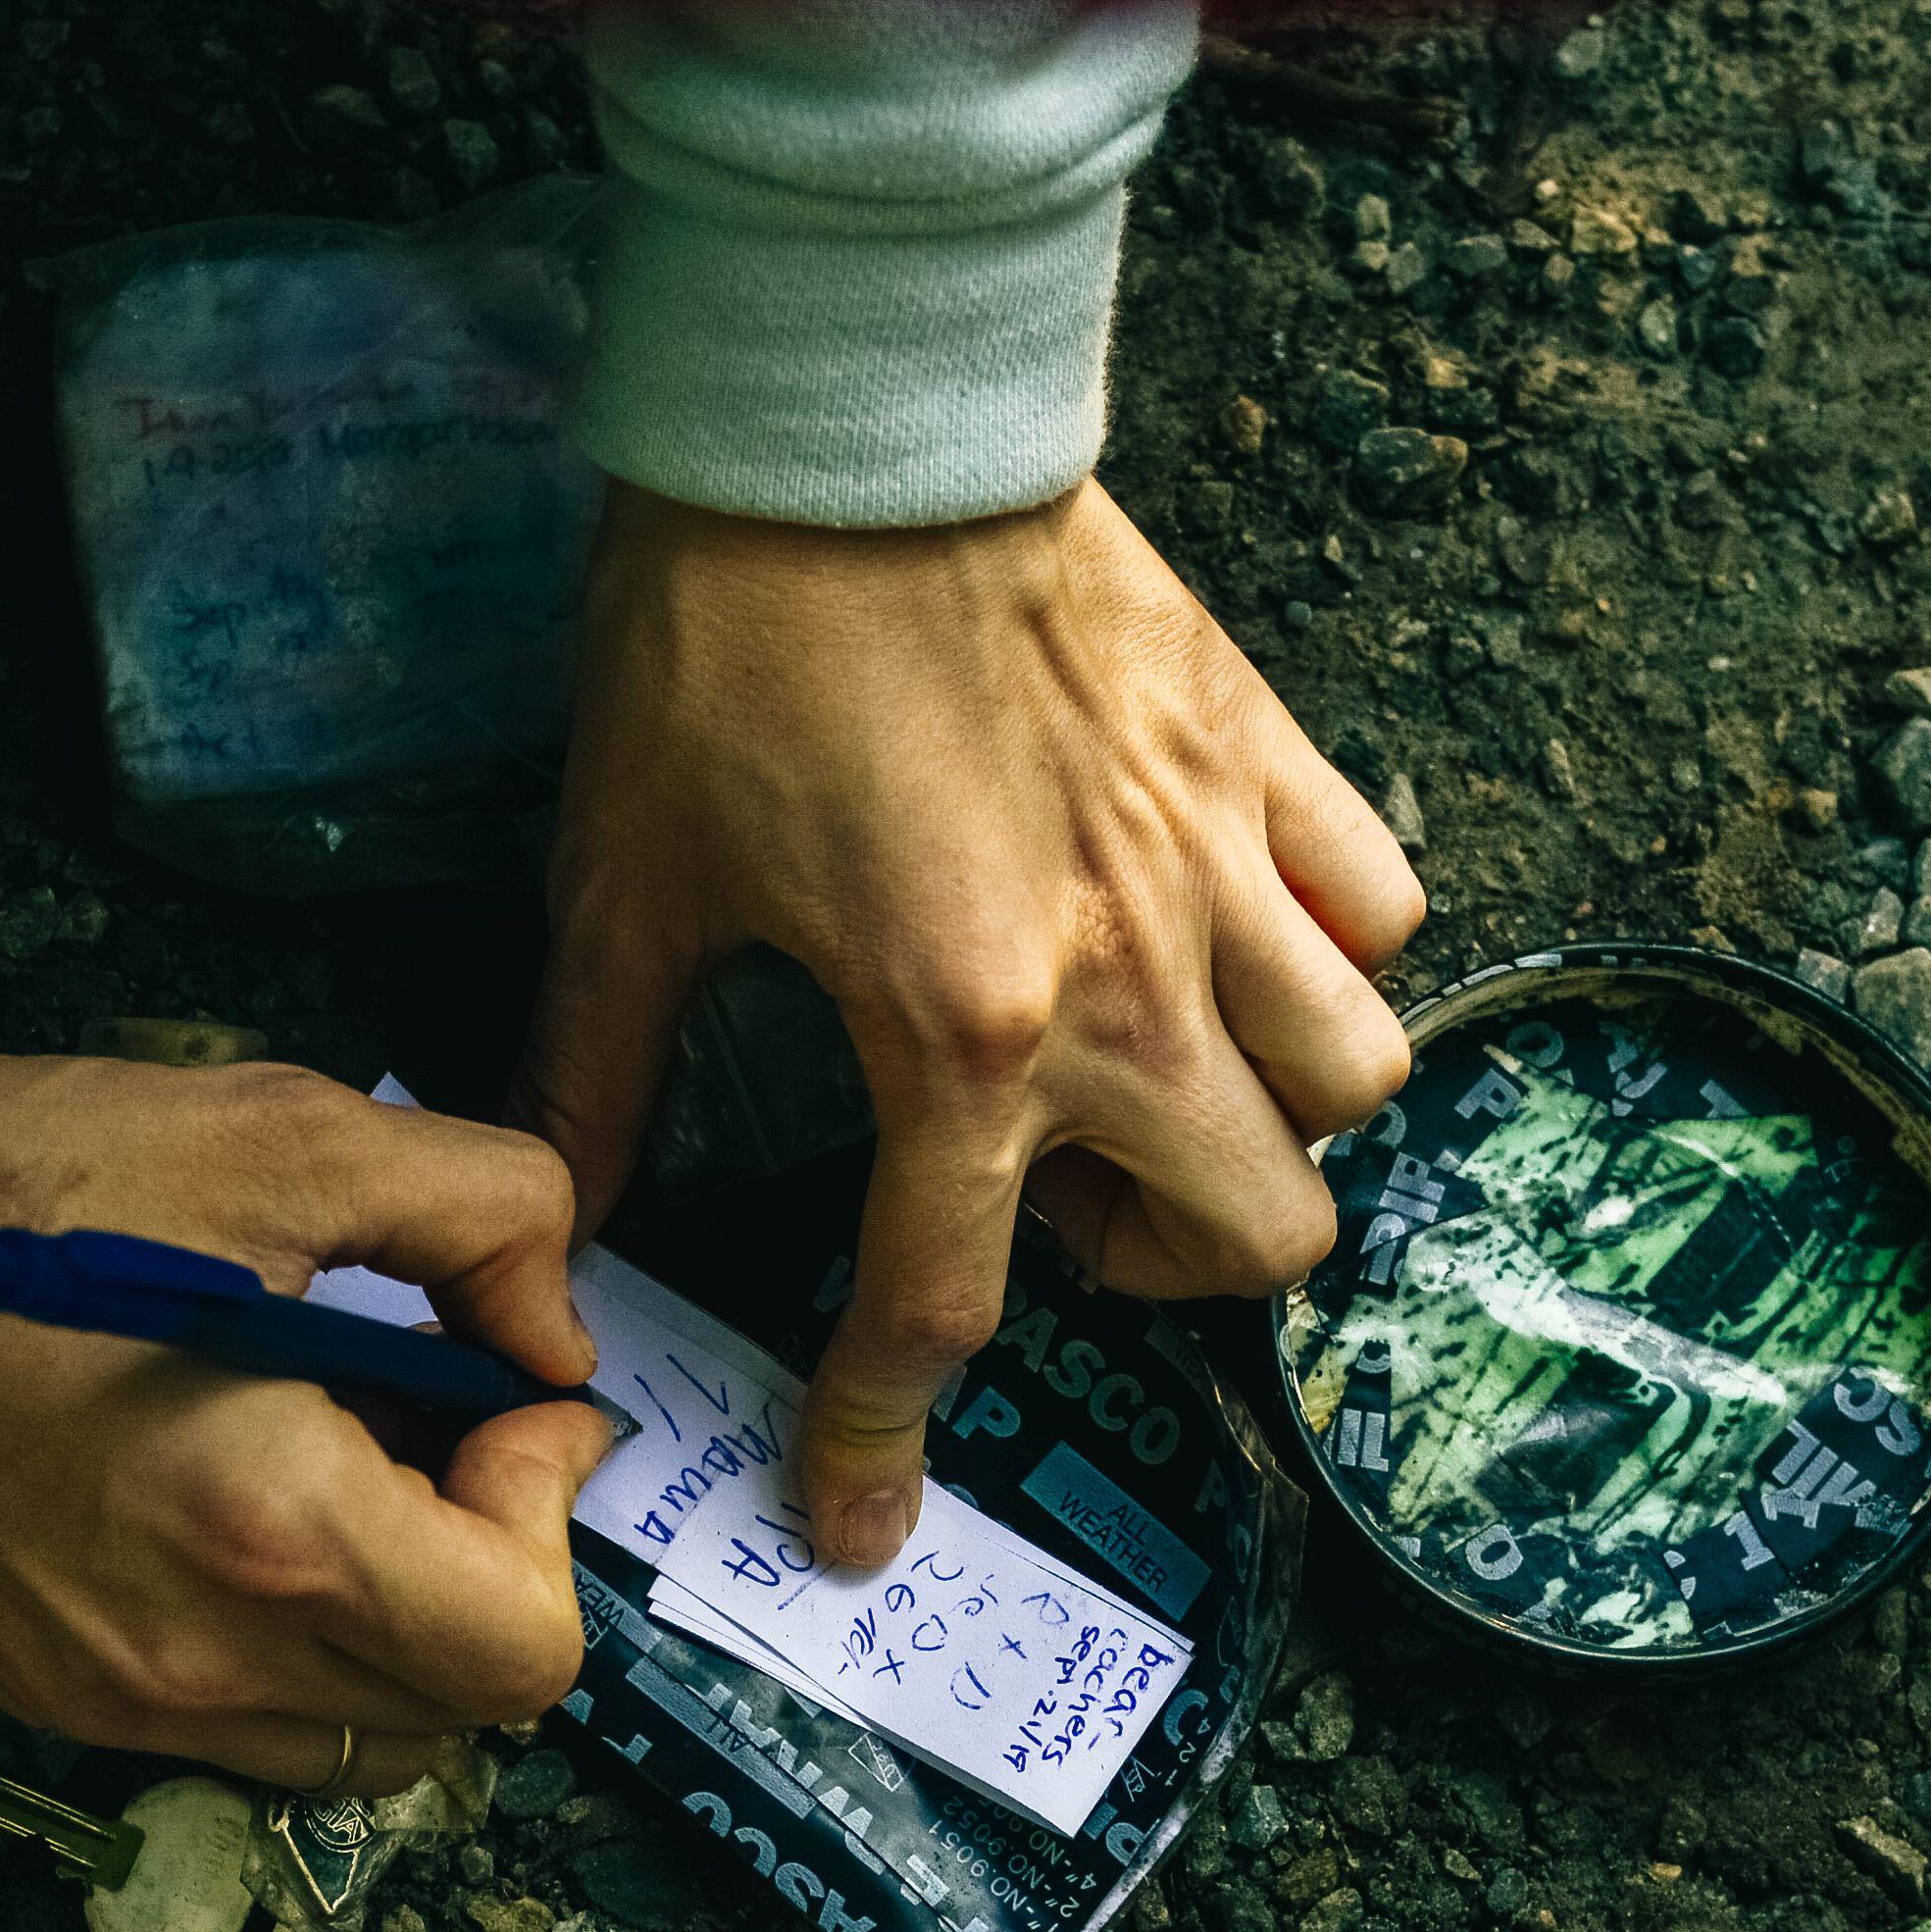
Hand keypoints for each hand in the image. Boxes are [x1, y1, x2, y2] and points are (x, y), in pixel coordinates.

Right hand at [0, 1054, 611, 1791]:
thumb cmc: (6, 1186)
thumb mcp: (288, 1137)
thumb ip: (486, 1217)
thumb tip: (559, 1331)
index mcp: (277, 1533)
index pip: (526, 1646)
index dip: (553, 1512)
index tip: (516, 1396)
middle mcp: (200, 1657)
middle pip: (460, 1715)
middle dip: (493, 1569)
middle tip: (445, 1428)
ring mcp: (115, 1697)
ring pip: (354, 1746)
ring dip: (398, 1630)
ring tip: (348, 1476)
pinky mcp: (44, 1692)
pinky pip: (234, 1728)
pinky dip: (286, 1648)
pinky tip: (237, 1511)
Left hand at [524, 477, 1427, 1574]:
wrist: (843, 412)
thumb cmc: (722, 640)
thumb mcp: (627, 887)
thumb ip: (597, 1078)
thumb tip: (550, 1227)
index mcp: (958, 1036)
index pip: (941, 1313)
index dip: (883, 1441)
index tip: (857, 1519)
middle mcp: (1125, 980)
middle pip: (1257, 1235)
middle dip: (1164, 1274)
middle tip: (1059, 1214)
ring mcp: (1220, 864)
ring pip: (1356, 1084)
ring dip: (1273, 1124)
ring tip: (1162, 1084)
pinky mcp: (1264, 751)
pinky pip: (1381, 905)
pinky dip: (1336, 950)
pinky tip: (1238, 934)